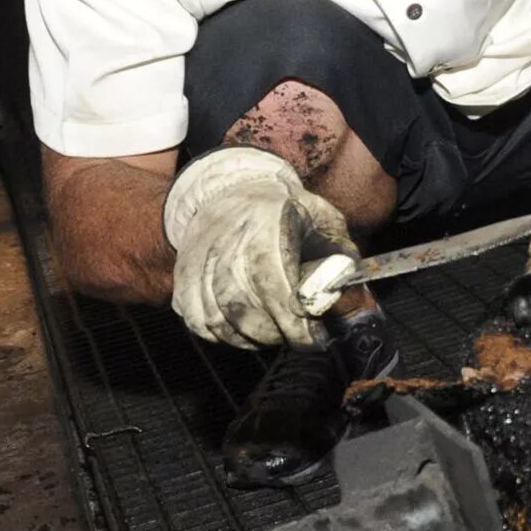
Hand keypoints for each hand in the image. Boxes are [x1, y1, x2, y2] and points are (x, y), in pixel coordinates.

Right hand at [160, 147, 354, 349]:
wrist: (237, 192)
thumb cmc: (290, 214)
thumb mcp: (325, 222)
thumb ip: (340, 260)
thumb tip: (348, 302)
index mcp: (265, 218)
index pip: (269, 275)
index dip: (290, 315)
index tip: (313, 337)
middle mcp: (223, 235)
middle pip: (239, 302)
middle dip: (274, 331)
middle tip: (297, 336)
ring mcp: (197, 255)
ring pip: (216, 316)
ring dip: (249, 338)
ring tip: (274, 334)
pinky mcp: (182, 273)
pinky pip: (195, 318)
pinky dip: (221, 335)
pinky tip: (245, 331)